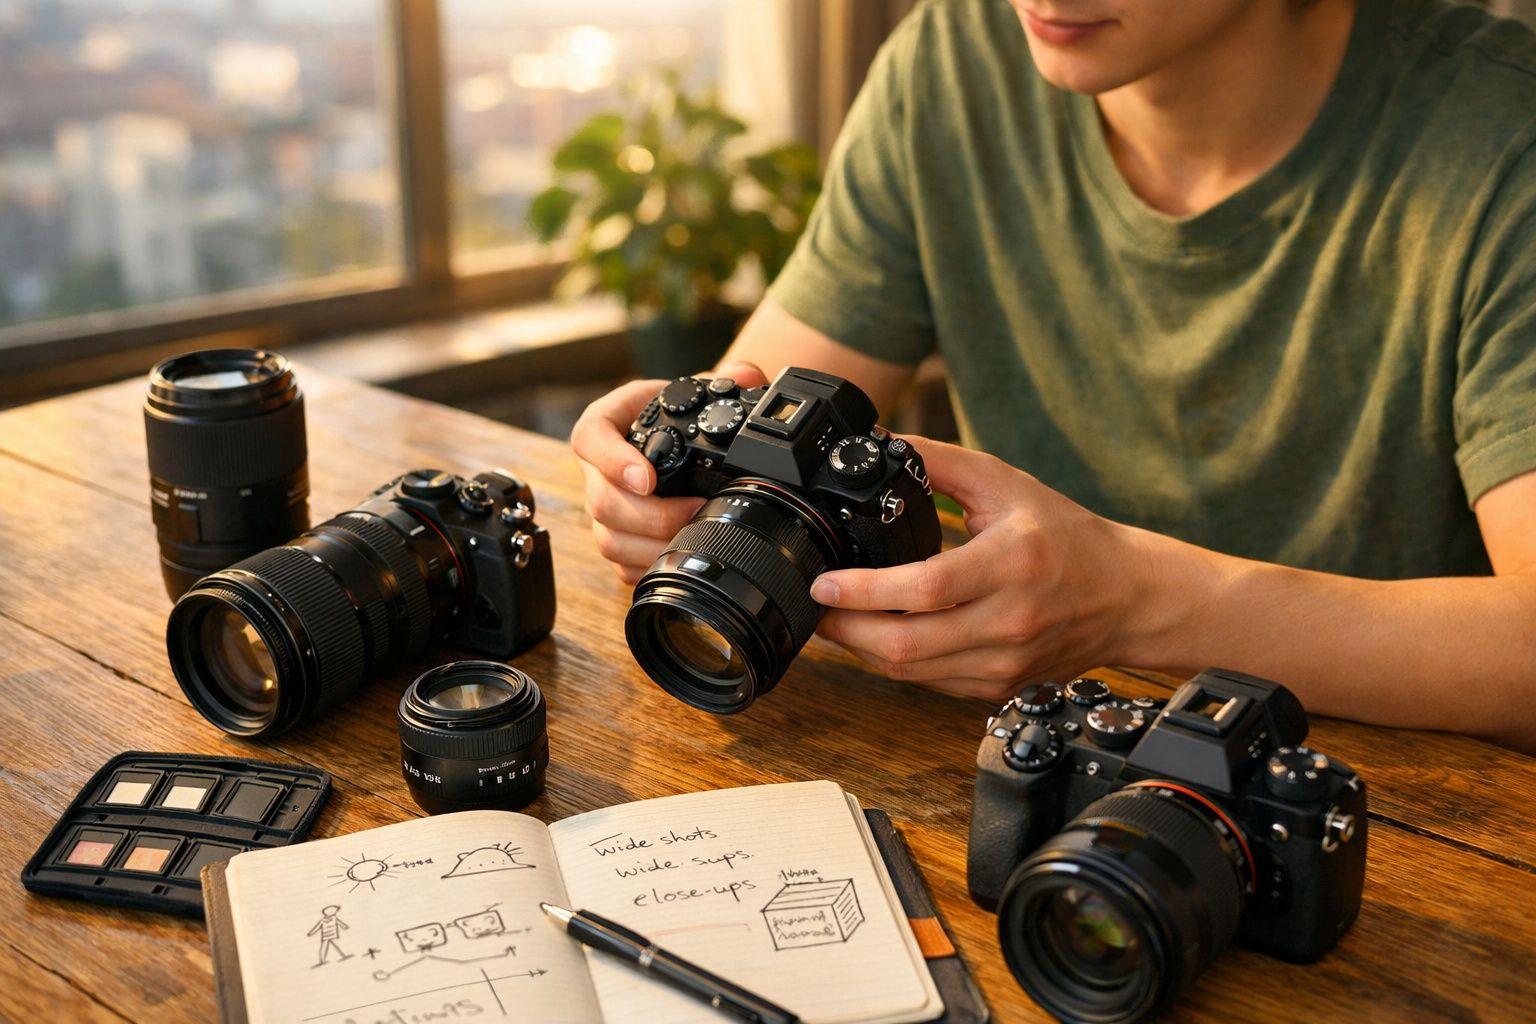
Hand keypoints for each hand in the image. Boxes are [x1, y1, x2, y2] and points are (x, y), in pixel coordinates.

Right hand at [570, 360, 769, 583]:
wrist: (678, 441)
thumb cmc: (676, 413)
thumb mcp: (696, 388)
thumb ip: (727, 377)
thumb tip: (748, 374)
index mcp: (604, 425)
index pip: (591, 439)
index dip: (613, 461)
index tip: (647, 478)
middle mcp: (596, 470)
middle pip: (602, 501)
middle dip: (651, 515)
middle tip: (694, 509)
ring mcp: (603, 508)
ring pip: (610, 538)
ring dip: (653, 544)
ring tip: (694, 535)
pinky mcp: (616, 539)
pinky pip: (621, 564)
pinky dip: (651, 564)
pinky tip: (681, 555)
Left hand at [811, 439, 1153, 701]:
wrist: (1127, 596)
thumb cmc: (1068, 537)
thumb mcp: (1006, 484)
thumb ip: (940, 462)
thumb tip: (883, 442)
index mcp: (1011, 563)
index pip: (925, 588)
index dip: (865, 591)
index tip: (825, 584)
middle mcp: (1010, 620)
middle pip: (907, 644)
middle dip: (846, 630)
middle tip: (815, 609)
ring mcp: (1006, 662)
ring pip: (912, 672)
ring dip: (863, 650)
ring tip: (836, 622)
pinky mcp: (1001, 686)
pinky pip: (931, 683)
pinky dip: (896, 664)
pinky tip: (877, 639)